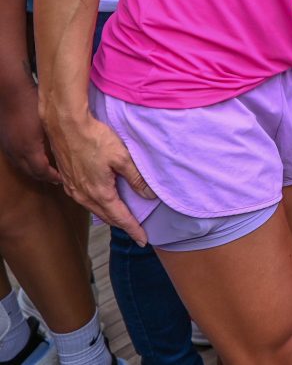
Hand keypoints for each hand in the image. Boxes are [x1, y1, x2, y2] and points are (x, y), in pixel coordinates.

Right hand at [0, 74, 60, 183]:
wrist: (10, 92)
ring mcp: (8, 147)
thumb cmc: (32, 104)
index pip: (41, 172)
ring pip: (21, 166)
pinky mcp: (4, 141)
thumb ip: (55, 139)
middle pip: (30, 172)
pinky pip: (15, 158)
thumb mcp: (49, 123)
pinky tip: (33, 158)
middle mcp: (16, 153)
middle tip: (57, 178)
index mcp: (29, 150)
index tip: (64, 179)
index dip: (53, 177)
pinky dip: (25, 162)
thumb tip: (68, 148)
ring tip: (47, 171)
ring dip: (34, 170)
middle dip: (44, 176)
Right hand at [44, 110, 154, 244]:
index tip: (144, 240)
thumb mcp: (123, 157)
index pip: (121, 218)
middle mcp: (84, 196)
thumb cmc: (95, 139)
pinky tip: (104, 202)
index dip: (133, 229)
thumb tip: (149, 195)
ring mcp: (73, 190)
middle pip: (107, 217)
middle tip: (137, 231)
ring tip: (124, 219)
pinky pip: (85, 201)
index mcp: (100, 192)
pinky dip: (98, 206)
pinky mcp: (68, 182)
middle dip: (123, 225)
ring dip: (110, 216)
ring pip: (95, 210)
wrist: (66, 127)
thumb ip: (136, 178)